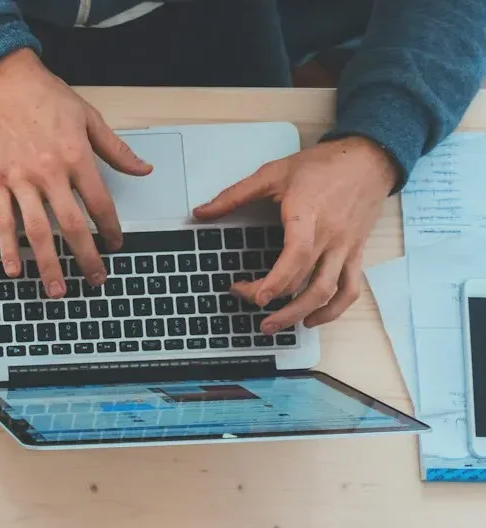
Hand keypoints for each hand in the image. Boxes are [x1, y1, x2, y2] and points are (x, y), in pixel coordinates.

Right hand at [0, 49, 151, 299]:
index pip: (99, 203)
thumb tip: (143, 170)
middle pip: (72, 225)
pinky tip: (15, 270)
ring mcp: (20, 181)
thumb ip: (116, 149)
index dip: (111, 228)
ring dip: (48, 264)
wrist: (4, 83)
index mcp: (76, 157)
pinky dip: (8, 249)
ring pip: (37, 231)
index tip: (116, 245)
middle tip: (95, 279)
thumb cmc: (46, 97)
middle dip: (86, 257)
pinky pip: (3, 222)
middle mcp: (49, 173)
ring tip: (57, 289)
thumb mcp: (88, 117)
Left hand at [193, 136, 398, 333]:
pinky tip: (311, 319)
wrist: (369, 158)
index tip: (255, 297)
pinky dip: (333, 310)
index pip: (296, 256)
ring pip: (328, 292)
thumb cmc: (322, 165)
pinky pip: (350, 289)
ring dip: (301, 314)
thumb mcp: (273, 173)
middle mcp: (330, 237)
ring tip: (274, 326)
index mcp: (308, 216)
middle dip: (274, 301)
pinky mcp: (356, 253)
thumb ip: (234, 195)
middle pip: (305, 282)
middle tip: (248, 305)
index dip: (276, 282)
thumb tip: (200, 212)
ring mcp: (345, 248)